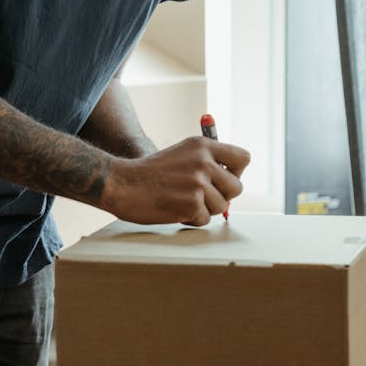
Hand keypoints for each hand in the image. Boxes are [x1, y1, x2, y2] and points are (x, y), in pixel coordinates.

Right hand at [100, 136, 250, 226]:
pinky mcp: (191, 203)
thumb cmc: (151, 173)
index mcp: (203, 145)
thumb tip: (233, 182)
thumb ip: (207, 162)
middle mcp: (204, 161)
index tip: (221, 179)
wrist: (122, 183)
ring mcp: (198, 182)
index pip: (243, 158)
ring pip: (222, 207)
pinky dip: (191, 220)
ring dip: (205, 210)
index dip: (236, 172)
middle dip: (222, 197)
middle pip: (237, 187)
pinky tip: (174, 209)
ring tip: (183, 202)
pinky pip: (205, 220)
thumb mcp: (182, 154)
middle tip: (201, 197)